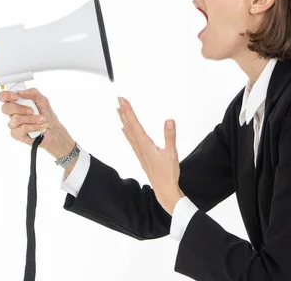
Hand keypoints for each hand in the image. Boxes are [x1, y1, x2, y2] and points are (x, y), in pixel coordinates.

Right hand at [0, 88, 75, 158]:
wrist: (53, 130)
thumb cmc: (46, 114)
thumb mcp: (43, 100)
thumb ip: (33, 93)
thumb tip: (21, 93)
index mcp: (16, 102)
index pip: (2, 97)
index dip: (6, 95)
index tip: (16, 96)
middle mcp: (12, 113)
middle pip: (5, 108)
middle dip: (19, 108)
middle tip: (31, 110)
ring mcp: (13, 124)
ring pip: (16, 119)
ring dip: (32, 118)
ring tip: (41, 119)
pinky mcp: (16, 134)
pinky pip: (22, 128)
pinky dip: (34, 126)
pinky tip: (40, 126)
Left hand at [117, 97, 184, 215]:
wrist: (164, 190)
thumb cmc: (168, 173)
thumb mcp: (172, 153)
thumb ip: (170, 136)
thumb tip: (169, 120)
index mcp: (146, 145)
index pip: (135, 124)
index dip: (129, 111)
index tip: (123, 100)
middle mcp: (140, 147)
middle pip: (129, 126)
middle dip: (124, 112)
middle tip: (118, 99)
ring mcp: (139, 152)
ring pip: (128, 132)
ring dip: (124, 120)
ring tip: (118, 109)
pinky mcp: (141, 155)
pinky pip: (131, 140)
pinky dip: (126, 131)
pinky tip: (124, 129)